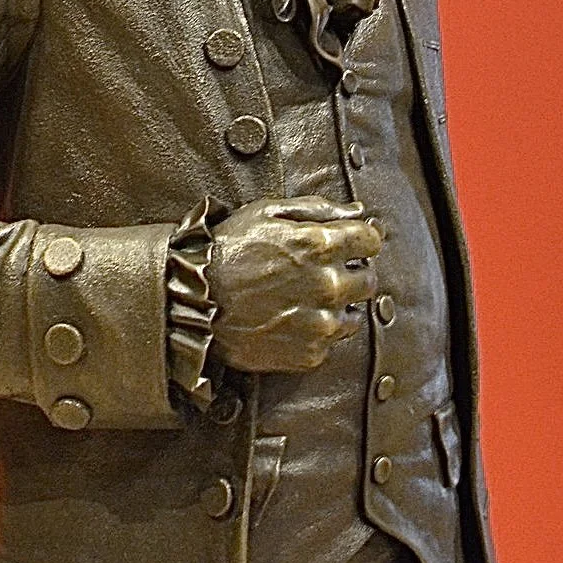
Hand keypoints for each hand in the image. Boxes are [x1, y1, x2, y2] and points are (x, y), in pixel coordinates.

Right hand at [208, 196, 382, 373]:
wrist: (190, 302)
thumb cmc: (226, 249)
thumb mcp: (267, 212)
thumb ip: (318, 209)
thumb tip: (357, 211)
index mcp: (320, 245)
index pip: (371, 240)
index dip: (360, 239)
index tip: (347, 243)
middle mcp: (328, 286)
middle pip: (368, 280)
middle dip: (351, 272)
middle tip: (320, 272)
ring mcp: (320, 324)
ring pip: (353, 315)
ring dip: (337, 306)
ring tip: (301, 299)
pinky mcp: (309, 354)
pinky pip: (331, 341)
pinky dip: (317, 331)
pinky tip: (290, 319)